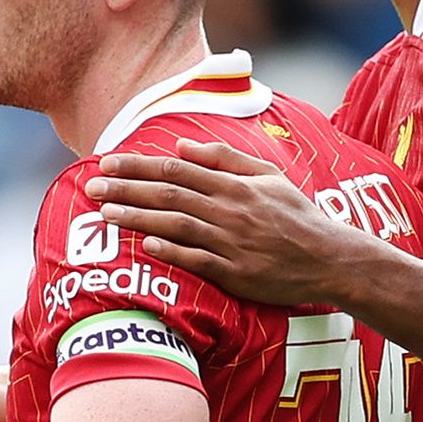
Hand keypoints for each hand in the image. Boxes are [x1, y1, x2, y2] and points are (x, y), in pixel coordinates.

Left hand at [83, 139, 367, 307]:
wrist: (331, 259)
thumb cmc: (297, 216)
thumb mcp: (268, 177)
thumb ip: (225, 159)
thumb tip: (180, 148)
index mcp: (235, 186)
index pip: (176, 170)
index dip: (138, 166)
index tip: (107, 163)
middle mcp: (230, 211)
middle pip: (169, 195)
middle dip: (126, 189)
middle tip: (91, 186)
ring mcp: (232, 242)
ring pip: (177, 225)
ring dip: (139, 218)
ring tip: (105, 213)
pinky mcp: (236, 273)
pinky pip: (198, 261)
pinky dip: (172, 252)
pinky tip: (146, 245)